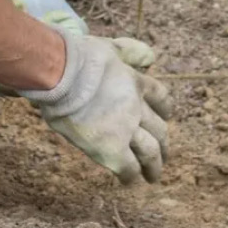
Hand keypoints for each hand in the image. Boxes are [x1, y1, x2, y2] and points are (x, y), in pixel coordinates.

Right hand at [21, 35, 171, 183]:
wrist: (62, 74)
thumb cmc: (78, 56)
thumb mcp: (110, 46)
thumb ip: (130, 50)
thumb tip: (151, 58)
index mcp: (137, 82)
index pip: (161, 98)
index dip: (164, 109)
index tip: (165, 117)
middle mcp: (137, 108)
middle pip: (160, 130)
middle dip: (163, 144)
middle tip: (163, 154)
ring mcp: (127, 130)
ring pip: (150, 153)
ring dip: (154, 166)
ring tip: (153, 176)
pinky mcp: (112, 149)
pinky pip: (128, 169)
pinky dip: (130, 176)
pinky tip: (128, 181)